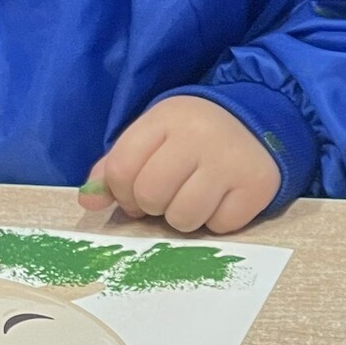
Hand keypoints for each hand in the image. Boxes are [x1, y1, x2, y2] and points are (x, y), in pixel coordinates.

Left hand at [79, 95, 281, 234]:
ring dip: (183, 217)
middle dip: (153, 206)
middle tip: (168, 195)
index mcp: (167, 118)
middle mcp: (199, 135)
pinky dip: (216, 221)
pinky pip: (219, 226)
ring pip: (183, 218)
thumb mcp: (153, 138)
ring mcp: (230, 161)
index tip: (136, 191)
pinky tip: (222, 199)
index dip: (121, 192)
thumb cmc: (193, 137)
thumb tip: (89, 202)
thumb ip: (115, 168)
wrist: (257, 125)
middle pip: (151, 195)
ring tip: (194, 197)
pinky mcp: (257, 185)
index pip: (121, 169)